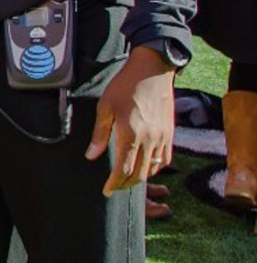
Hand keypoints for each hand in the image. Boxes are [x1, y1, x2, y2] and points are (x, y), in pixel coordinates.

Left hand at [85, 46, 175, 195]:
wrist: (152, 71)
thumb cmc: (125, 86)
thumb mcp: (105, 107)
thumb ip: (100, 134)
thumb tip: (91, 156)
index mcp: (131, 134)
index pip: (123, 170)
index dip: (114, 184)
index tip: (106, 191)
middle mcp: (149, 140)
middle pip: (138, 174)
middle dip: (125, 185)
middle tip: (114, 188)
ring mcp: (162, 138)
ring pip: (152, 169)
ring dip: (139, 178)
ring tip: (126, 180)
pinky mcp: (170, 134)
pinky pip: (165, 159)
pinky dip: (155, 168)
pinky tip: (145, 167)